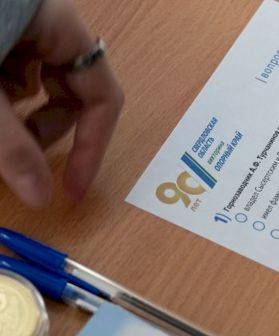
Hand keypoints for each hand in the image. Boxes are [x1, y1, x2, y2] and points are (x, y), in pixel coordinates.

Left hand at [0, 0, 122, 206]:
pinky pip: (6, 72)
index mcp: (60, 31)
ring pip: (33, 87)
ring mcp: (16, 26)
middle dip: (42, 132)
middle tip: (14, 159)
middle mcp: (46, 27)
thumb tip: (40, 198)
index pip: (102, 98)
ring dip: (14, 115)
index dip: (92, 147)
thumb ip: (9, 144)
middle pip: (70, 95)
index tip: (69, 191)